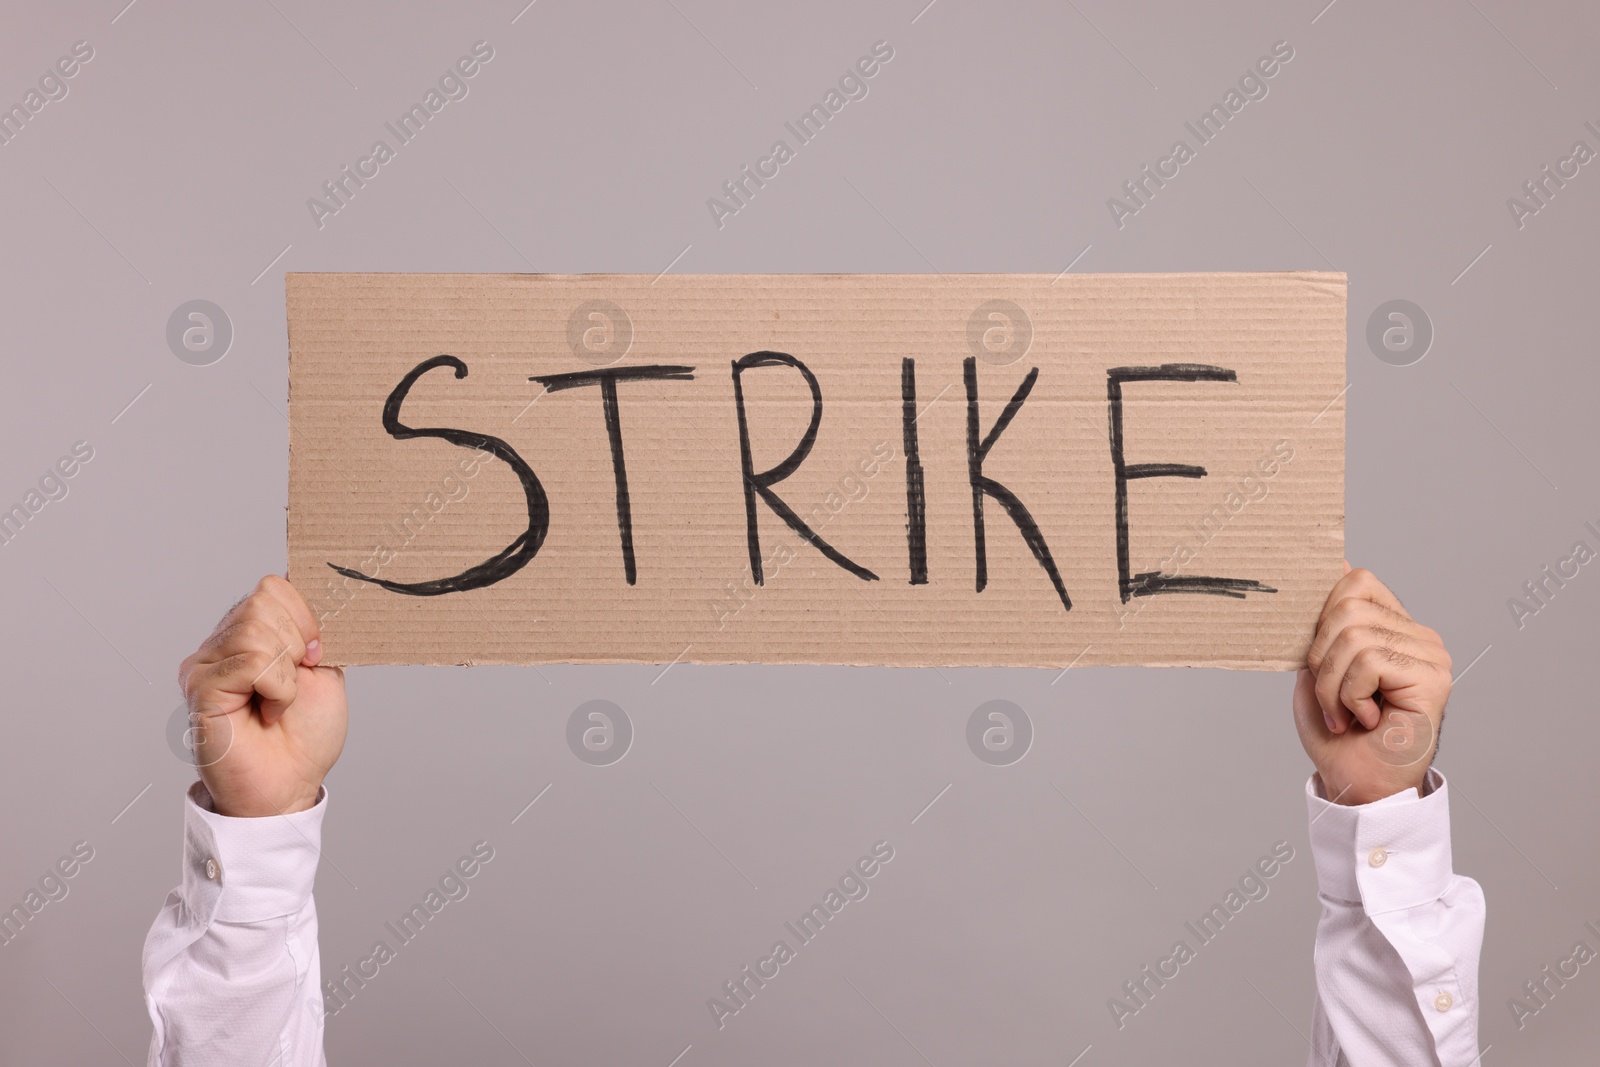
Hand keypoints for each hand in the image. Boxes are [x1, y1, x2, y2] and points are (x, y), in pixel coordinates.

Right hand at [177, 575, 346, 817]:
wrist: (290, 784)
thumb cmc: (305, 735)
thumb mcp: (324, 669)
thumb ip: (313, 627)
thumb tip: (304, 575)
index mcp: (251, 633)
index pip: (275, 586)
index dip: (306, 617)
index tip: (315, 656)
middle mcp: (222, 642)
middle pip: (264, 599)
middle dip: (298, 642)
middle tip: (293, 684)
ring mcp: (205, 663)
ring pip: (257, 629)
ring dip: (286, 671)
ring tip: (278, 701)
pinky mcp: (200, 687)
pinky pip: (251, 660)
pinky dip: (277, 687)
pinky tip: (268, 710)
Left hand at [1292, 563, 1451, 805]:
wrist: (1356, 783)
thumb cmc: (1337, 732)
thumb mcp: (1317, 667)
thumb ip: (1324, 622)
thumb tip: (1336, 563)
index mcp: (1393, 627)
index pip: (1356, 581)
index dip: (1323, 612)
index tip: (1317, 657)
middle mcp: (1419, 636)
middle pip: (1347, 605)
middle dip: (1320, 656)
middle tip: (1329, 697)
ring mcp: (1431, 656)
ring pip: (1354, 635)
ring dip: (1332, 684)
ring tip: (1344, 713)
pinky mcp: (1433, 679)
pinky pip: (1369, 662)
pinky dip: (1350, 695)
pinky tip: (1365, 718)